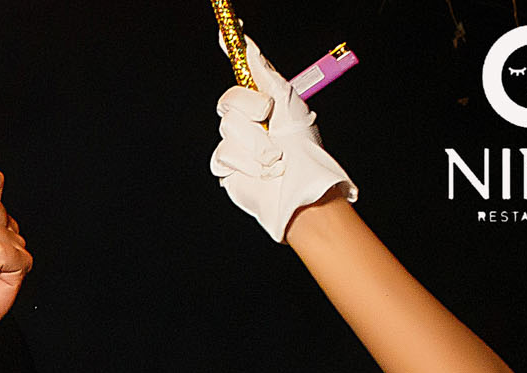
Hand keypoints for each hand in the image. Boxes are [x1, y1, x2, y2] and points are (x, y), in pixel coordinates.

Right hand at [211, 32, 357, 242]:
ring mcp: (236, 139)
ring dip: (256, 143)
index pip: (244, 67)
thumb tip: (249, 47)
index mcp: (265, 97)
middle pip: (229, 99)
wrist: (298, 188)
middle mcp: (248, 116)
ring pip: (228, 128)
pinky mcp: (227, 164)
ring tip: (276, 157)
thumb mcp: (288, 103)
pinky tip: (265, 170)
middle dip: (249, 107)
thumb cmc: (301, 147)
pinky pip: (225, 153)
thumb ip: (265, 76)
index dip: (233, 48)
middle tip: (267, 117)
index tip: (227, 31)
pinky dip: (248, 162)